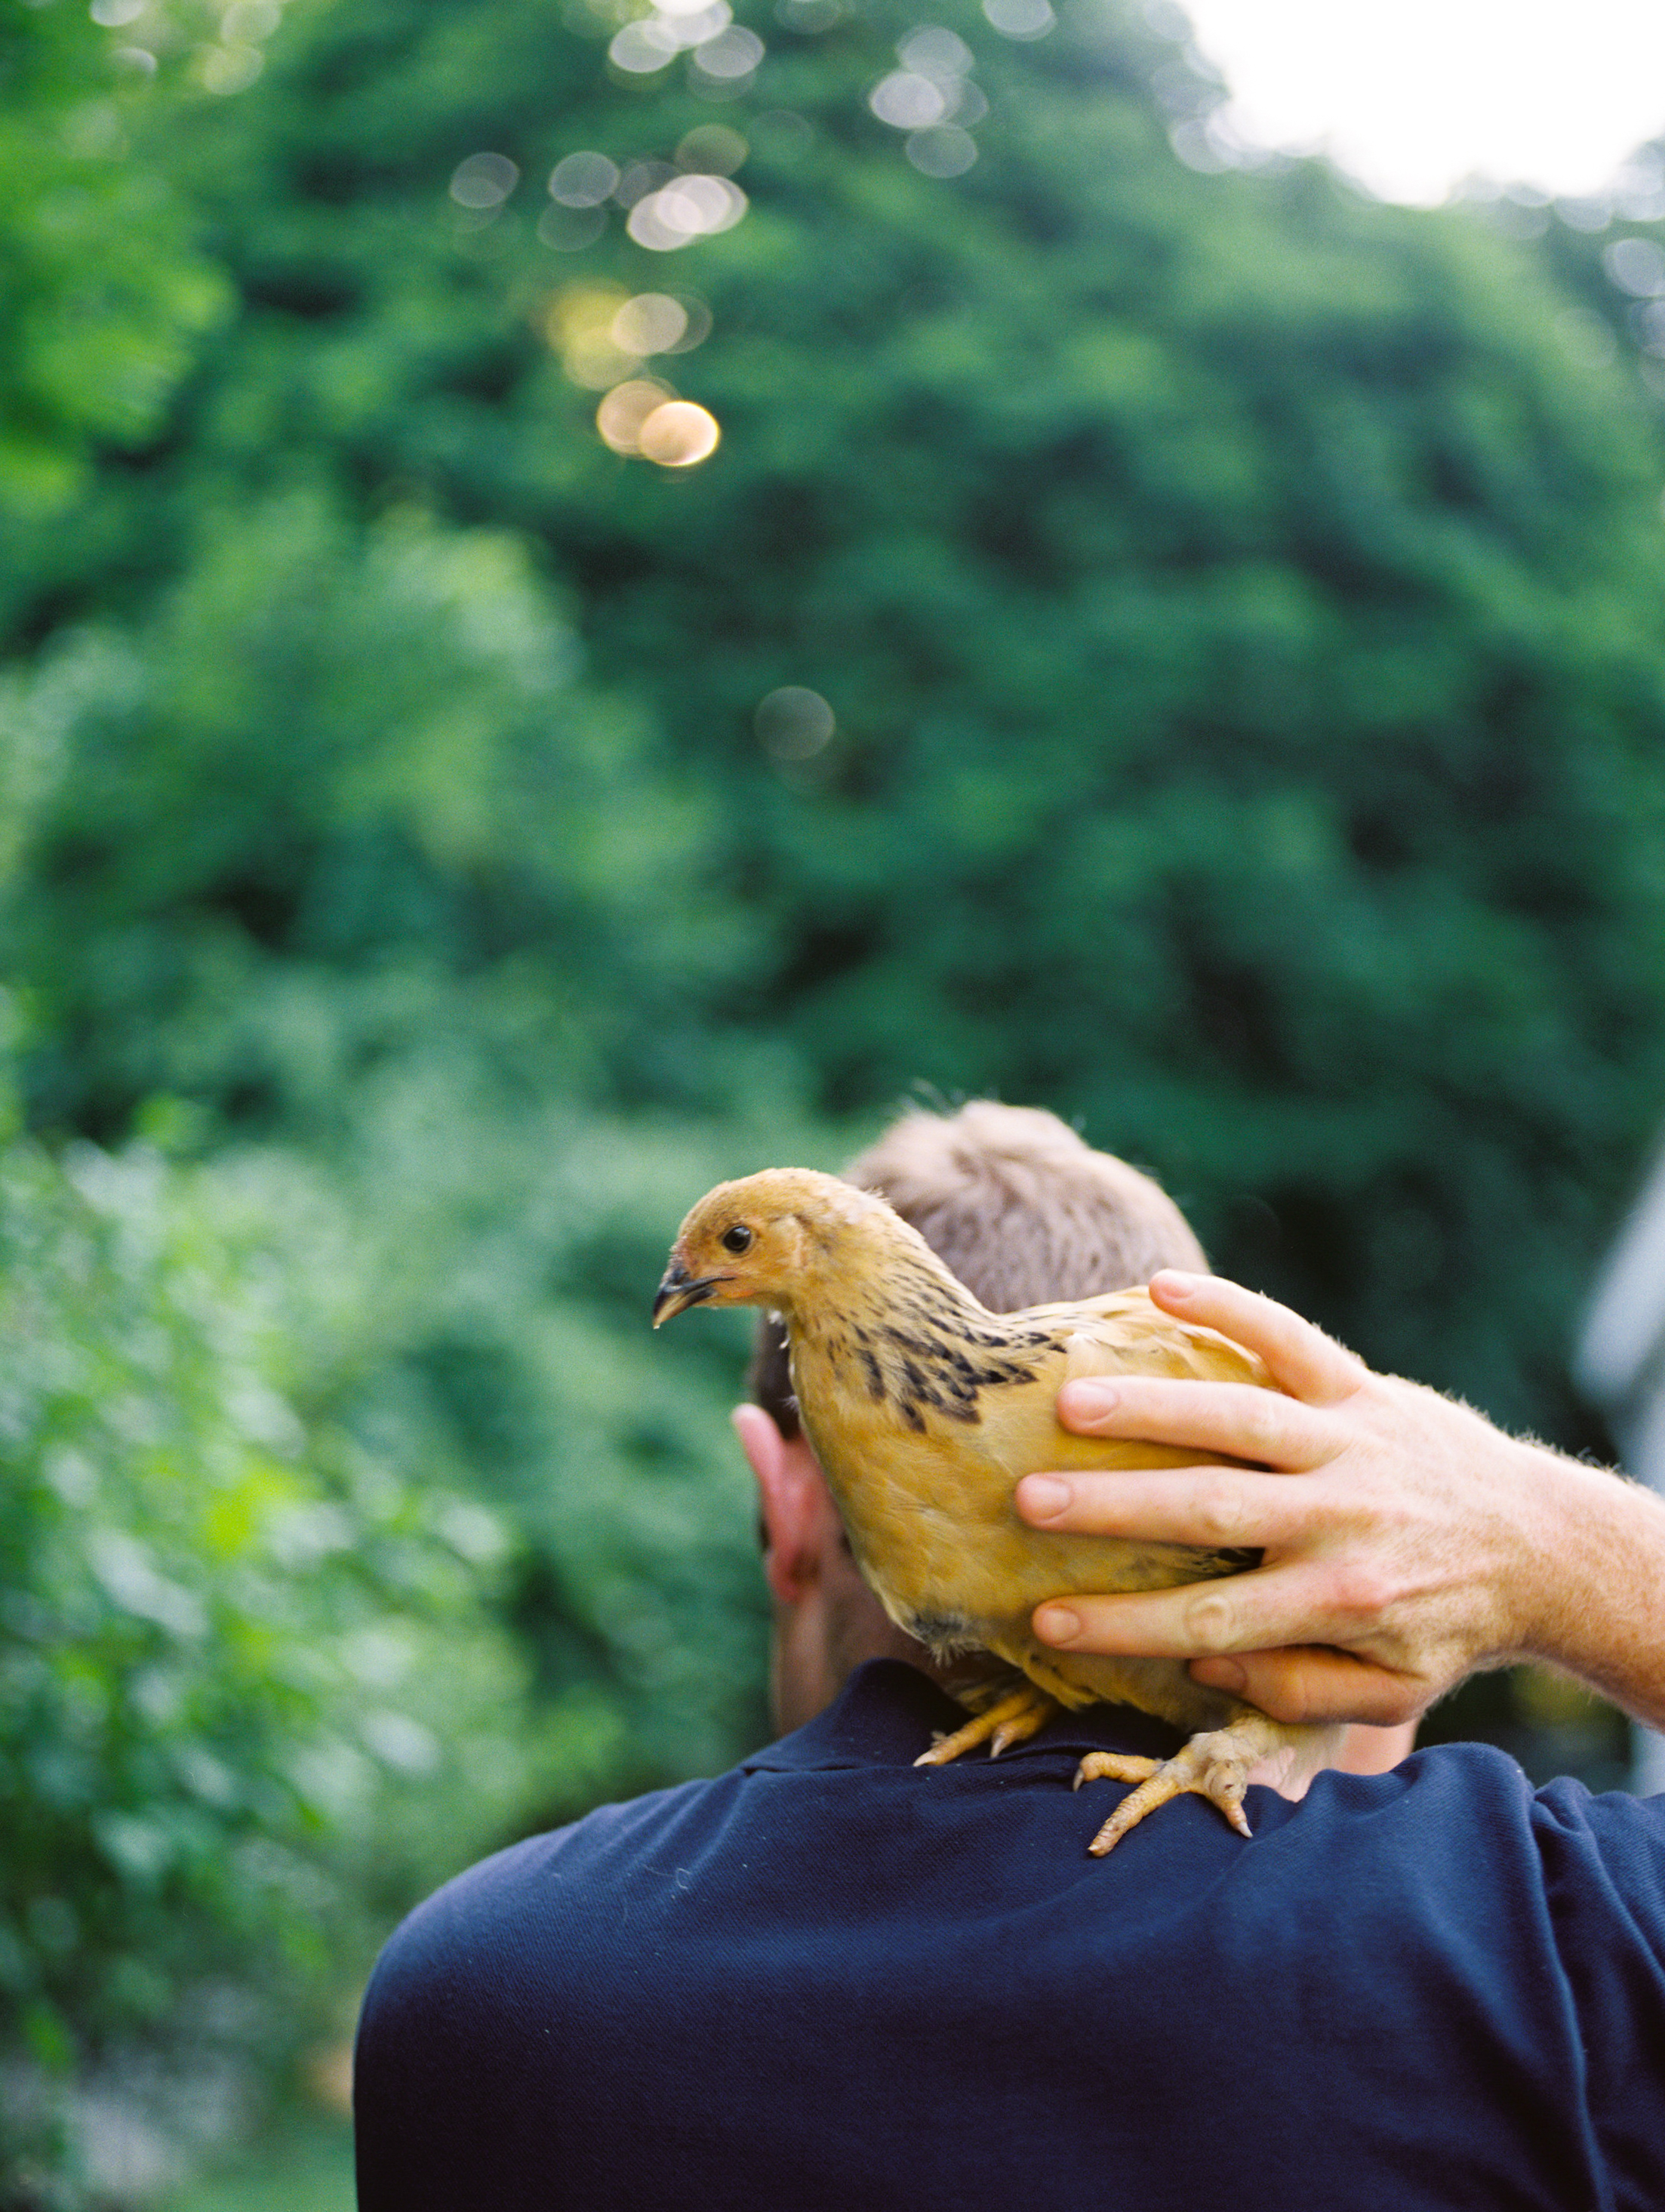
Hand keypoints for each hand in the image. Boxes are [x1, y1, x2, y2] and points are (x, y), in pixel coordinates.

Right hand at [1014, 1272, 1664, 1729]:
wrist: (1542, 1546)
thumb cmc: (1441, 1626)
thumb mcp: (1384, 1692)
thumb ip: (1294, 1691)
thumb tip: (1202, 1662)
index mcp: (1338, 1600)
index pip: (1207, 1618)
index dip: (1120, 1624)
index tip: (1045, 1618)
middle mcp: (1340, 1517)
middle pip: (1209, 1510)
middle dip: (1113, 1507)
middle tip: (1027, 1498)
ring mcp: (1350, 1442)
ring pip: (1238, 1417)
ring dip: (1151, 1407)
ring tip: (1070, 1400)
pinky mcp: (1363, 1387)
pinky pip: (1289, 1337)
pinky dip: (1227, 1305)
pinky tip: (1158, 1286)